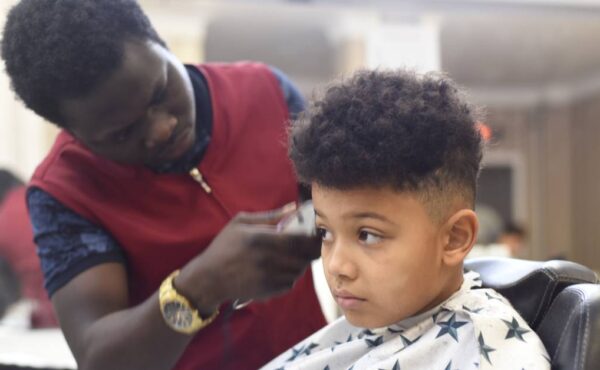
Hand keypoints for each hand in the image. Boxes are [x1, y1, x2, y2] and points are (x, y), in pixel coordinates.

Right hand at [175, 204, 320, 314]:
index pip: (300, 239)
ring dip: (301, 261)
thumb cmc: (224, 247)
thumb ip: (270, 216)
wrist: (209, 279)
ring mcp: (269, 277)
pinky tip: (280, 267)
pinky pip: (291, 281)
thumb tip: (293, 208)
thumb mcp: (240, 223)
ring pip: (300, 269)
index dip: (313, 236)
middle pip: (305, 255)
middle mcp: (267, 260)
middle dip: (311, 248)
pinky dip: (291, 274)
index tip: (315, 231)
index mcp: (260, 239)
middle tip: (309, 242)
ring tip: (291, 254)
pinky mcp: (269, 291)